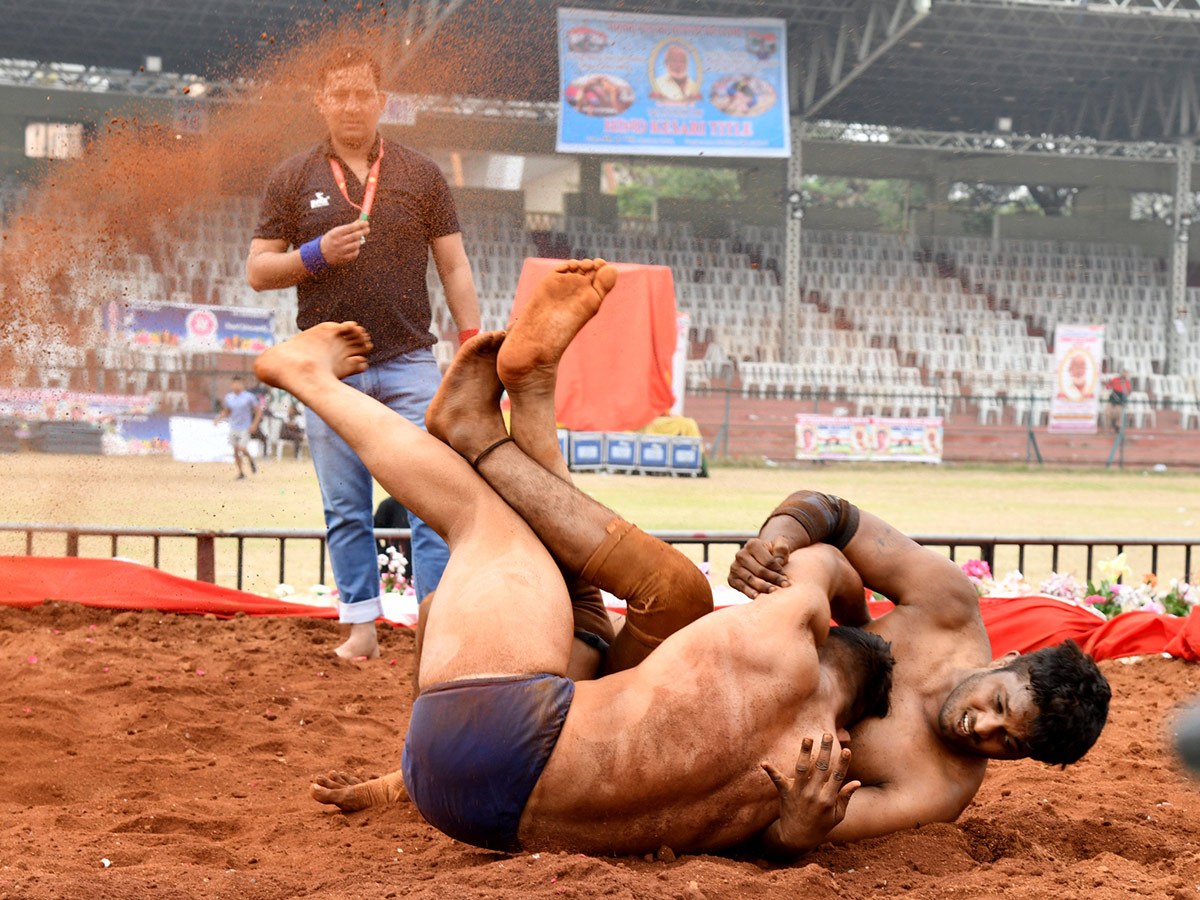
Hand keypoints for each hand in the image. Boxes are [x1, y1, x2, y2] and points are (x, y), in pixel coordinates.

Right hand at [320, 220, 369, 265]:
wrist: (321, 253)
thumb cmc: (332, 239)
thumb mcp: (337, 231)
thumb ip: (349, 227)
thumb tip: (360, 221)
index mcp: (336, 233)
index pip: (351, 228)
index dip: (360, 225)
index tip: (366, 222)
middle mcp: (339, 241)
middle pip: (355, 236)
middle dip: (363, 231)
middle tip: (367, 229)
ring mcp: (342, 250)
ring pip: (356, 244)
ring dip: (359, 240)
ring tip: (358, 238)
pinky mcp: (344, 258)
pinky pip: (355, 253)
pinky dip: (357, 249)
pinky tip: (354, 246)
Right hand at [728, 536, 791, 597]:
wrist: (761, 558)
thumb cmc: (773, 552)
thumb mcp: (780, 544)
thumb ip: (781, 549)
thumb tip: (779, 561)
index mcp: (752, 544)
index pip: (768, 561)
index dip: (778, 571)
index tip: (786, 578)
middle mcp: (740, 554)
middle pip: (759, 570)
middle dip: (773, 579)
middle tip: (784, 586)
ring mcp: (734, 567)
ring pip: (750, 579)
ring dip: (762, 587)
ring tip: (773, 591)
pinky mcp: (731, 578)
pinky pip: (741, 586)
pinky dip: (749, 592)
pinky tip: (757, 597)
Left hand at [760, 734, 858, 855]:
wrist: (797, 838)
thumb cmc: (821, 826)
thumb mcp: (837, 815)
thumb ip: (846, 797)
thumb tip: (857, 781)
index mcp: (828, 800)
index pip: (837, 777)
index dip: (843, 763)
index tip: (848, 750)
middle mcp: (813, 795)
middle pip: (821, 769)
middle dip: (826, 751)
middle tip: (827, 734)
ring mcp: (798, 793)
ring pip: (802, 769)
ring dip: (805, 753)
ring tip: (808, 738)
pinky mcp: (785, 793)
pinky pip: (777, 780)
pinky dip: (771, 771)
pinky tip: (763, 762)